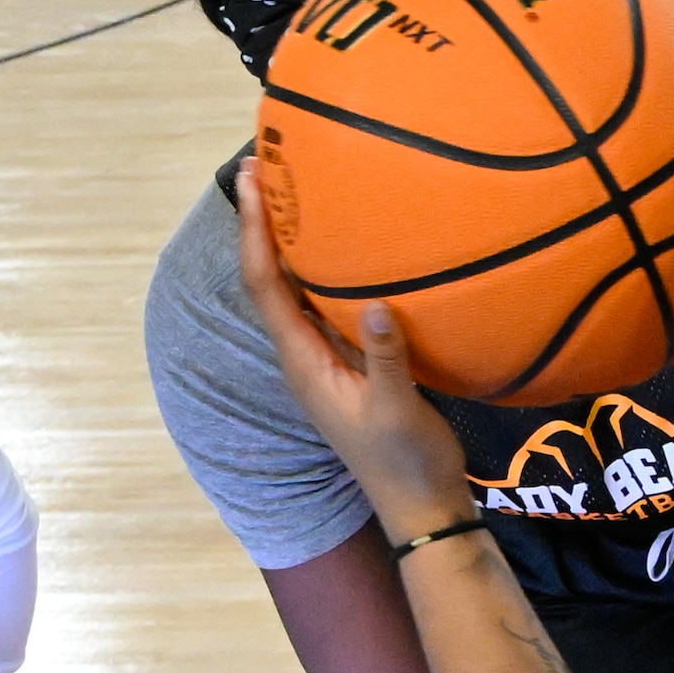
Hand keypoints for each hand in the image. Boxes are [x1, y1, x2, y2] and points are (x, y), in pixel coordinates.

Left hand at [233, 150, 471, 539]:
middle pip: (270, 277)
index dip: (255, 231)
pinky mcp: (350, 362)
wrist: (420, 506)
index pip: (266, 284)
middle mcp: (304, 354)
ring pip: (297, 288)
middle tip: (267, 166)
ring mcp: (326, 358)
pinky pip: (328, 303)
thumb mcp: (398, 410)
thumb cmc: (406, 463)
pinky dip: (326, 267)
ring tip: (301, 191)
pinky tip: (350, 248)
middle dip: (262, 222)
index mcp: (303, 361)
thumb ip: (386, 359)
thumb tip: (377, 304)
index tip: (253, 180)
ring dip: (290, 241)